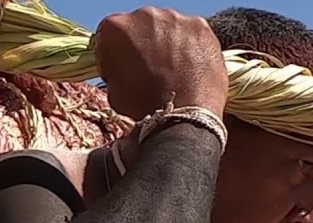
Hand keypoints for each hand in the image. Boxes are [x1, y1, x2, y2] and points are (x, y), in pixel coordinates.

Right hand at [94, 8, 226, 119]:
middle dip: (145, 43)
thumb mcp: (113, 91)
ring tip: (174, 71)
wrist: (180, 116)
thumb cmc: (143, 107)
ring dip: (169, 43)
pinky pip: (192, 34)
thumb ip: (116, 69)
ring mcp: (176, 18)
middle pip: (142, 25)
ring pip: (169, 28)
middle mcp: (144, 15)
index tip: (123, 67)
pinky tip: (191, 68)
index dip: (117, 53)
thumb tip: (124, 68)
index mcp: (115, 28)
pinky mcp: (201, 26)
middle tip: (151, 69)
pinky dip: (191, 47)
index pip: (111, 35)